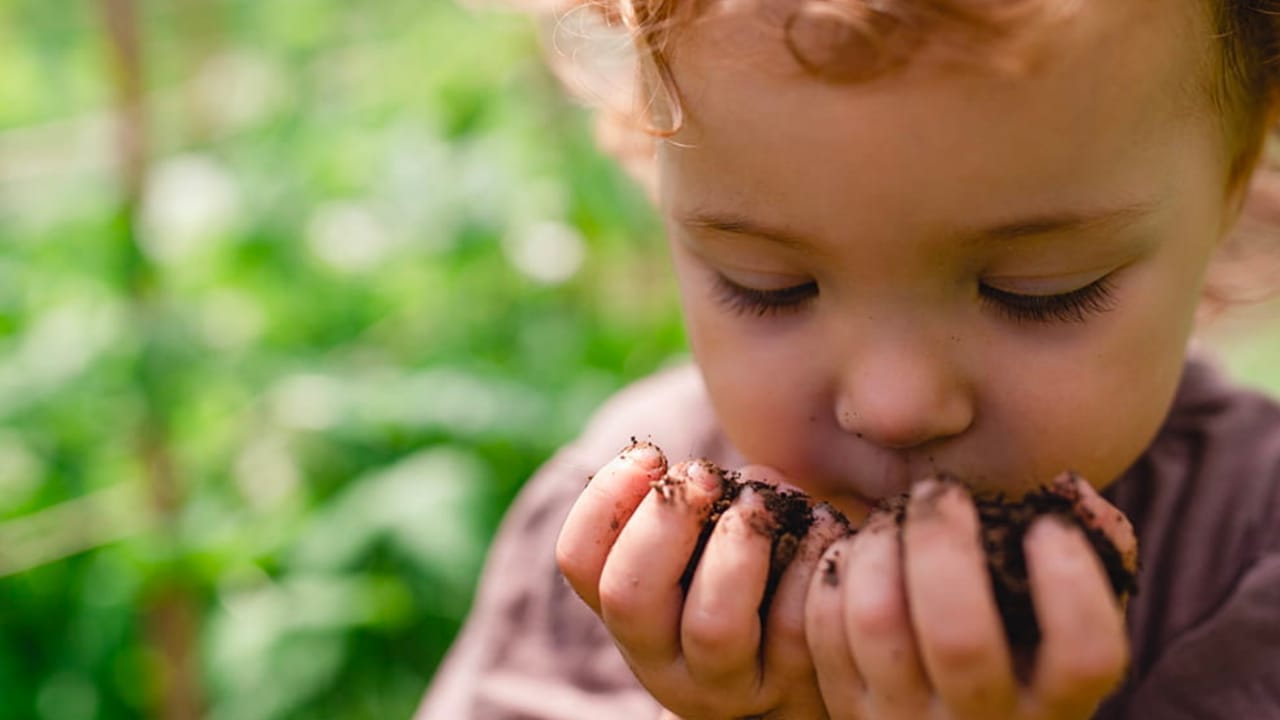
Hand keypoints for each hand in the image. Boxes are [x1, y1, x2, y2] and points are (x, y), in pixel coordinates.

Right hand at [556, 441, 849, 718]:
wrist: (805, 663)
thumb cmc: (745, 577)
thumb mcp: (701, 543)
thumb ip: (691, 505)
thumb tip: (716, 476)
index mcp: (626, 609)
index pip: (578, 560)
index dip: (604, 497)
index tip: (650, 454)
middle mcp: (660, 658)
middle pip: (630, 595)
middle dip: (666, 519)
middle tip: (706, 475)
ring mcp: (724, 682)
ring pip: (712, 624)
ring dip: (737, 545)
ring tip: (760, 501)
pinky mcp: (789, 684)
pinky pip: (793, 624)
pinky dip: (807, 559)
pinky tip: (820, 522)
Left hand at [804, 475, 1137, 719]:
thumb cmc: (1017, 666)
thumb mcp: (1063, 635)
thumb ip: (1090, 561)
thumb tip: (1073, 491)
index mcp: (1055, 706)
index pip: (1083, 655)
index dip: (1070, 583)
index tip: (1048, 526)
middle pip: (958, 634)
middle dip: (942, 542)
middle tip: (942, 493)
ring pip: (877, 622)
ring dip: (879, 548)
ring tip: (892, 516)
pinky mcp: (843, 706)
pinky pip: (822, 626)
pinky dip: (834, 570)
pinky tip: (857, 547)